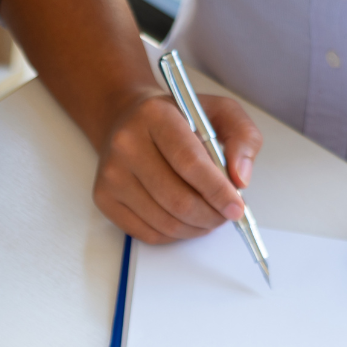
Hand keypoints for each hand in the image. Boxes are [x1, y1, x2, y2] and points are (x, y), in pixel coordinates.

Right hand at [92, 88, 262, 243]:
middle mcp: (126, 144)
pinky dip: (174, 234)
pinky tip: (185, 220)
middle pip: (177, 199)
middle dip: (210, 215)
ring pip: (164, 222)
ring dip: (196, 228)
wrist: (127, 118)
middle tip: (226, 215)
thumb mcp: (219, 112)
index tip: (237, 207)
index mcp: (155, 116)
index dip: (217, 191)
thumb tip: (240, 178)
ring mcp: (111, 174)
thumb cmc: (177, 118)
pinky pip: (147, 233)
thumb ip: (242, 137)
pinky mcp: (104, 198)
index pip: (189, 163)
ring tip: (209, 216)